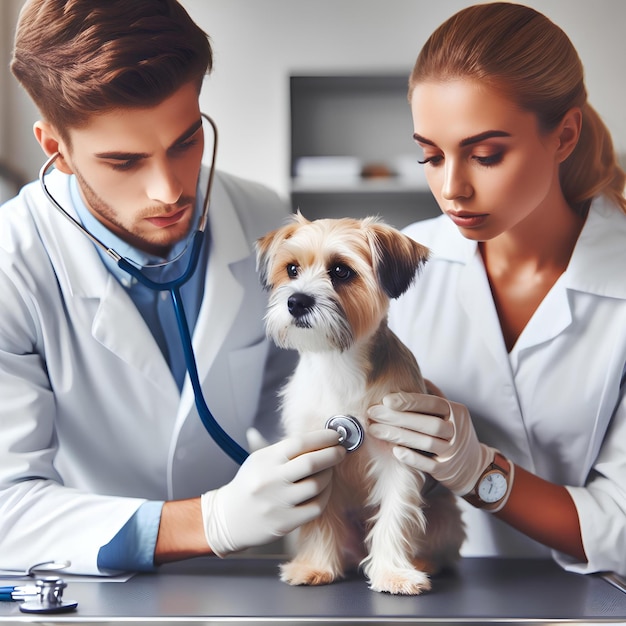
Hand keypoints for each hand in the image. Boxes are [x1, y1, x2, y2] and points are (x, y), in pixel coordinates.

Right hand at [201, 430, 345, 555]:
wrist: (229, 518)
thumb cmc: (251, 483)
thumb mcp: (260, 459)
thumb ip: (286, 450)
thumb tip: (321, 439)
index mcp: (265, 460)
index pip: (299, 443)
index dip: (322, 438)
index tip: (336, 436)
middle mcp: (271, 481)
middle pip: (311, 463)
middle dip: (332, 454)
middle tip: (341, 451)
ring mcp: (278, 503)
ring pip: (317, 485)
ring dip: (329, 475)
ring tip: (329, 470)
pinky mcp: (285, 523)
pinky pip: (316, 506)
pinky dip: (325, 494)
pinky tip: (324, 488)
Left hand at [367, 392, 494, 495]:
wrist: (474, 465)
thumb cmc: (453, 431)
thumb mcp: (450, 411)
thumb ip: (434, 394)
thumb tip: (415, 374)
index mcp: (456, 412)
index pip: (433, 403)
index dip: (410, 401)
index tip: (385, 400)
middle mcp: (457, 431)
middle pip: (428, 423)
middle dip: (398, 418)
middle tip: (373, 413)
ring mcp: (453, 452)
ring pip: (426, 443)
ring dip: (398, 436)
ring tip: (374, 430)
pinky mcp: (446, 470)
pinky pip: (428, 465)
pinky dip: (411, 458)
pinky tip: (394, 451)